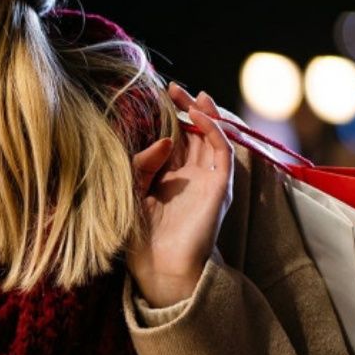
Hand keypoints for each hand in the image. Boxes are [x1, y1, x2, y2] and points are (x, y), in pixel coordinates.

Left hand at [125, 82, 234, 306]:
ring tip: (192, 95)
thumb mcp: (132, 191)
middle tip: (175, 88)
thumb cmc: (141, 236)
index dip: (171, 118)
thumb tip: (166, 139)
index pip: (176, 139)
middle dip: (188, 109)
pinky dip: (214, 131)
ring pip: (213, 138)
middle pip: (196, 134)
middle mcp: (192, 177)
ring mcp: (208, 181)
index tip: (160, 96)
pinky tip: (200, 117)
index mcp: (170, 178)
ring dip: (205, 114)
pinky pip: (222, 152)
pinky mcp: (219, 187)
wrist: (159, 266)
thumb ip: (143, 163)